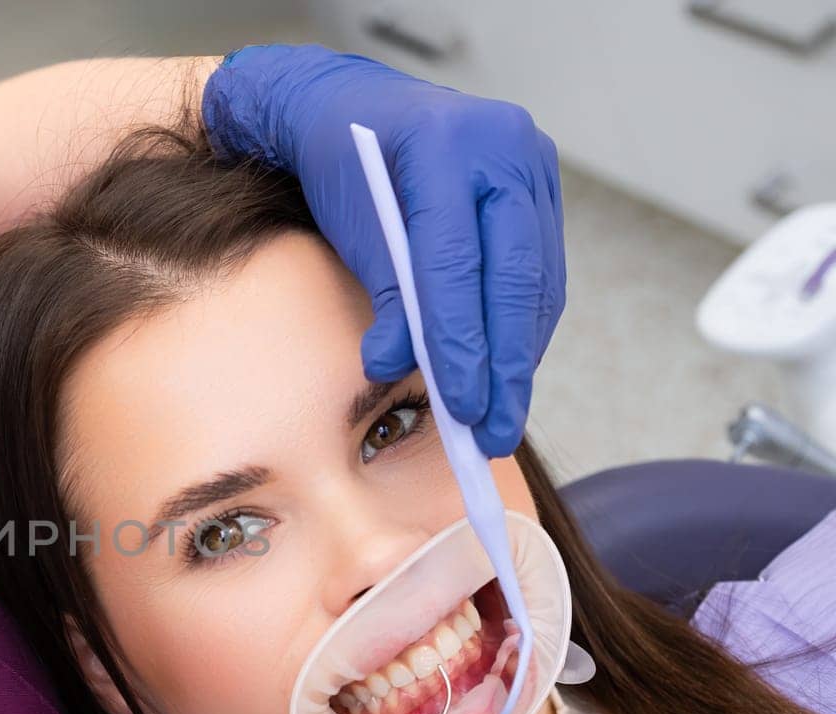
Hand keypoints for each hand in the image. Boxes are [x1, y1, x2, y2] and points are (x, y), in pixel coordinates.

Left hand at [202, 45, 565, 455]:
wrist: (356, 108)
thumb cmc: (345, 168)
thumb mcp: (353, 228)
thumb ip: (386, 296)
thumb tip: (397, 368)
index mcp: (445, 146)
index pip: (456, 263)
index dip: (459, 341)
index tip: (459, 406)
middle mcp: (503, 147)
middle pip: (514, 276)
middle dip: (505, 365)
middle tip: (494, 432)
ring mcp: (530, 164)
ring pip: (537, 280)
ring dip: (521, 355)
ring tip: (502, 418)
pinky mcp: (541, 188)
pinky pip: (541, 271)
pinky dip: (523, 327)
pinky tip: (509, 372)